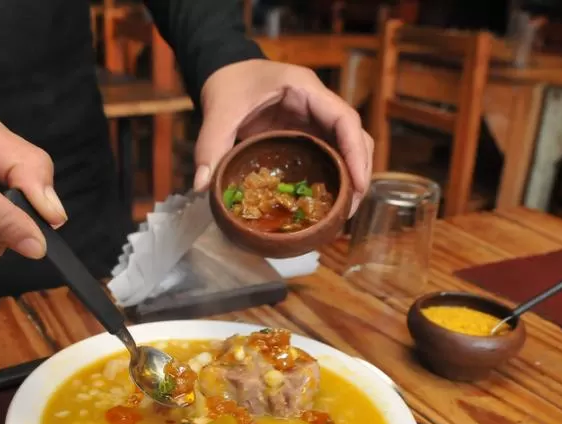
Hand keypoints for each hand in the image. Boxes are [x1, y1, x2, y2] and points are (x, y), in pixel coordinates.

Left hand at [193, 59, 373, 213]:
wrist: (225, 72)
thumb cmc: (228, 84)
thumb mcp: (219, 111)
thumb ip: (210, 145)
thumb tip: (202, 186)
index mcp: (306, 90)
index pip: (346, 119)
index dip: (356, 153)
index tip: (358, 185)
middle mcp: (318, 104)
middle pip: (355, 137)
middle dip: (359, 172)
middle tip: (348, 211)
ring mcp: (315, 119)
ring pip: (347, 147)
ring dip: (350, 178)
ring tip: (341, 213)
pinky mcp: (307, 133)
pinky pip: (329, 154)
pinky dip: (333, 176)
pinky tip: (325, 202)